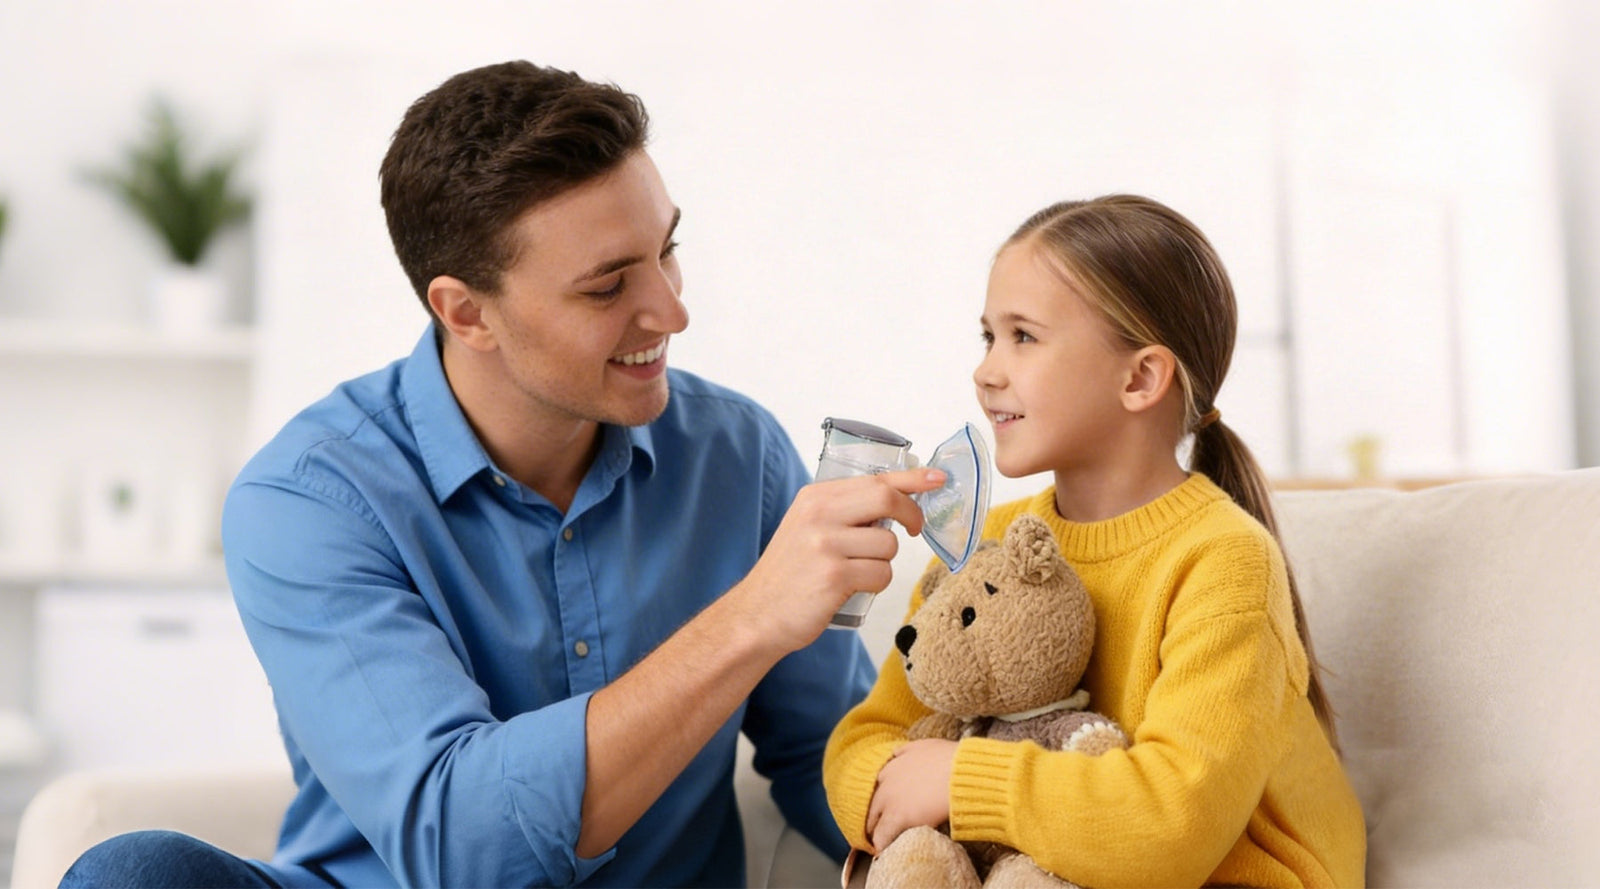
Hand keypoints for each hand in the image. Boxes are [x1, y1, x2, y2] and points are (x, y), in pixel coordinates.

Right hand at [731, 468, 945, 653]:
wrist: (757, 613)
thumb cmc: (791, 573)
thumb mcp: (808, 527)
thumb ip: (844, 511)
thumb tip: (898, 502)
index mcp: (815, 498)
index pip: (874, 479)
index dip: (912, 478)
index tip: (937, 479)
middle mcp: (818, 514)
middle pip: (887, 499)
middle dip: (911, 515)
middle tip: (913, 531)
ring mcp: (825, 545)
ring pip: (888, 544)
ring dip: (883, 562)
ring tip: (856, 571)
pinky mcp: (834, 576)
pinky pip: (881, 574)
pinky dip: (876, 584)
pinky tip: (853, 588)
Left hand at [866, 738, 957, 852]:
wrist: (962, 774)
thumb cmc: (952, 760)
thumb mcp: (925, 746)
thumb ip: (908, 751)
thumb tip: (899, 754)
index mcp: (893, 764)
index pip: (879, 785)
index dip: (884, 798)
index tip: (889, 806)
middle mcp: (886, 780)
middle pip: (872, 803)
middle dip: (876, 815)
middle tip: (882, 826)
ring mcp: (889, 799)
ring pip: (872, 820)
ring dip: (877, 830)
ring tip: (881, 842)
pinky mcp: (896, 817)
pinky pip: (881, 836)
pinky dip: (881, 844)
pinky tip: (884, 851)